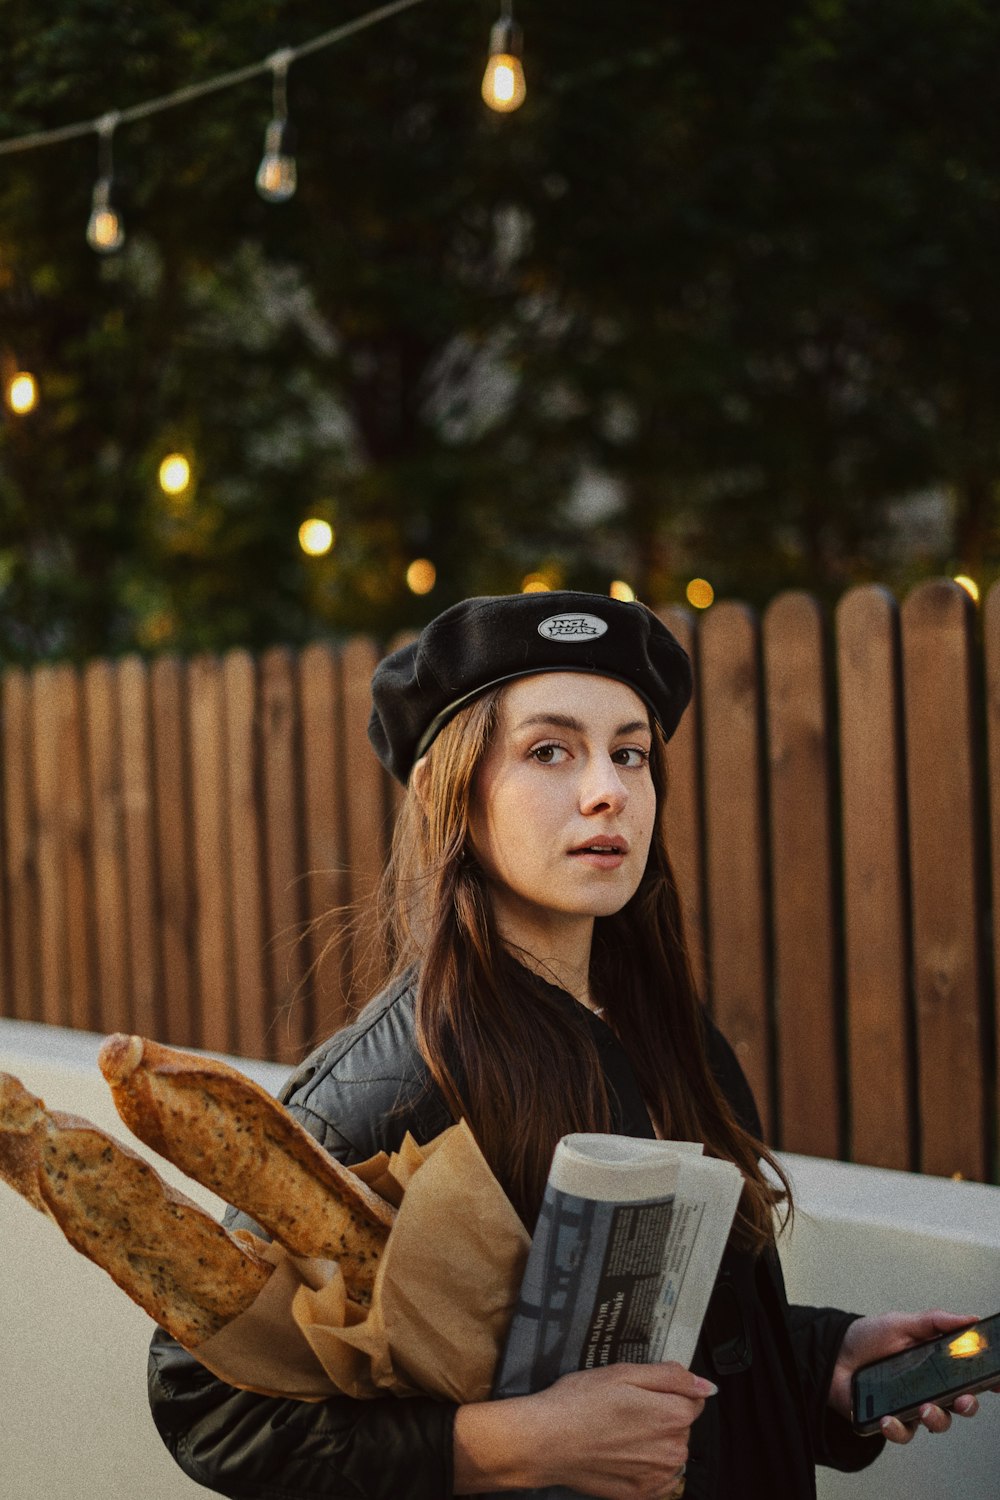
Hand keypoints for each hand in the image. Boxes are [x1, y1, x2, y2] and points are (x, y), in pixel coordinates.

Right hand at [453, 1361, 715, 1497]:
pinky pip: (659, 1478)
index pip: (694, 1398)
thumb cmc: (579, 1402)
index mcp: (672, 1415)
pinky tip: (622, 1453)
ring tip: (618, 1429)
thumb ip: (671, 1377)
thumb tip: (705, 1385)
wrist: (545, 1440)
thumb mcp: (624, 1372)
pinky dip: (646, 1465)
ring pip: (669, 1450)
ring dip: (653, 1440)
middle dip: (661, 1413)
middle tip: (625, 1406)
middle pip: (682, 1425)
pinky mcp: (640, 1494)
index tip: (644, 1389)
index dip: (669, 1389)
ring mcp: (657, 1477)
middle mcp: (672, 1450)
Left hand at [828, 1309, 996, 1442]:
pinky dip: (898, 1428)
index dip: (988, 1381)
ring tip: (924, 1408)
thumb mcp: (901, 1323)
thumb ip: (935, 1321)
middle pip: (961, 1403)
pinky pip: (903, 1433)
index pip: (969, 1373)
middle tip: (963, 1399)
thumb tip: (969, 1318)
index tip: (998, 1383)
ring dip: (937, 1418)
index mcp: (935, 1362)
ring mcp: (912, 1405)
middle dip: (968, 1405)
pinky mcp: (892, 1420)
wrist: (832, 1354)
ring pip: (937, 1422)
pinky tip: (889, 1418)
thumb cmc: (867, 1338)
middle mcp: (928, 1387)